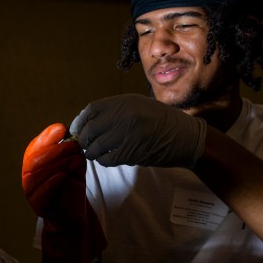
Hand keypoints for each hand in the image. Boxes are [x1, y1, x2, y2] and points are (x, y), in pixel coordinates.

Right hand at [22, 122, 86, 226]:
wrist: (74, 213)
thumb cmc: (72, 186)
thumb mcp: (74, 164)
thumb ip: (72, 151)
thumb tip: (74, 135)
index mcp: (34, 161)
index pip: (35, 146)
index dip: (47, 136)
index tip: (62, 129)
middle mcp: (29, 174)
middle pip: (34, 159)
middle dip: (55, 149)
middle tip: (74, 145)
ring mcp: (30, 190)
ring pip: (37, 174)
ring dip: (57, 164)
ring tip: (75, 159)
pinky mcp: (36, 205)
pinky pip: (40, 193)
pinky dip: (52, 182)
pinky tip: (64, 176)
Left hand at [69, 94, 206, 167]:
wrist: (187, 138)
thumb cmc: (161, 122)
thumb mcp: (139, 106)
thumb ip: (115, 111)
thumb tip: (87, 122)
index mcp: (125, 101)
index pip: (91, 110)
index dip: (79, 122)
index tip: (75, 130)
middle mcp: (126, 115)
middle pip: (90, 129)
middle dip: (83, 139)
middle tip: (84, 145)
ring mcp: (129, 133)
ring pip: (96, 146)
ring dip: (91, 152)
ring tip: (95, 153)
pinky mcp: (134, 151)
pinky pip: (107, 158)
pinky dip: (103, 161)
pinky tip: (107, 159)